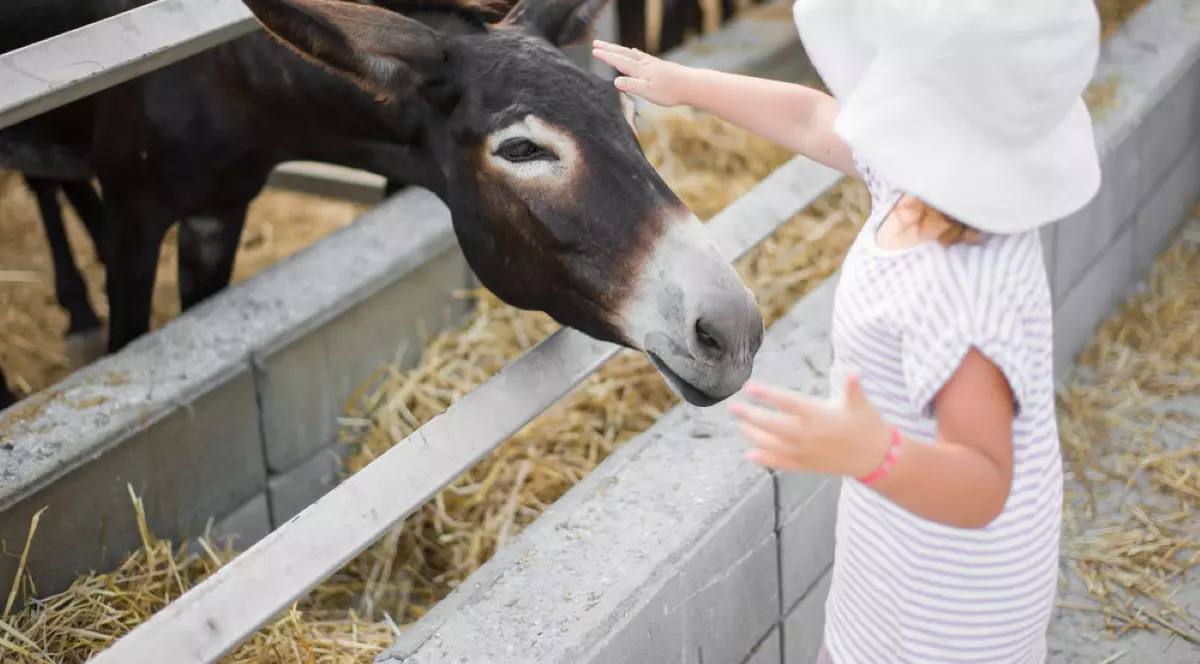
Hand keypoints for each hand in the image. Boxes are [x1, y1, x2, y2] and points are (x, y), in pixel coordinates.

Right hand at [592, 39, 696, 106]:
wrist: (692, 85)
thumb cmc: (671, 91)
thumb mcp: (649, 92)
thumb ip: (632, 86)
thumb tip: (615, 81)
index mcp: (640, 70)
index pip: (619, 61)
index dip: (606, 56)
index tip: (594, 51)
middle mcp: (645, 63)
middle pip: (623, 53)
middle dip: (609, 49)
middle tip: (596, 43)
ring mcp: (652, 63)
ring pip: (631, 53)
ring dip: (619, 49)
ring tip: (609, 46)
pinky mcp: (659, 66)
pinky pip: (641, 56)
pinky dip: (633, 53)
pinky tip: (634, 52)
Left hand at [728, 372, 892, 477]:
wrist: (875, 458)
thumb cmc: (866, 424)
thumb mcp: (860, 403)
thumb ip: (853, 386)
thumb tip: (855, 371)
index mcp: (818, 414)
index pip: (787, 402)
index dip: (767, 394)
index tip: (749, 387)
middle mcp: (807, 434)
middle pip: (771, 424)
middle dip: (750, 415)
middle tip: (733, 406)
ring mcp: (805, 452)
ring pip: (772, 444)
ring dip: (752, 434)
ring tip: (740, 425)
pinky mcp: (806, 465)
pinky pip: (781, 463)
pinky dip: (765, 459)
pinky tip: (750, 454)